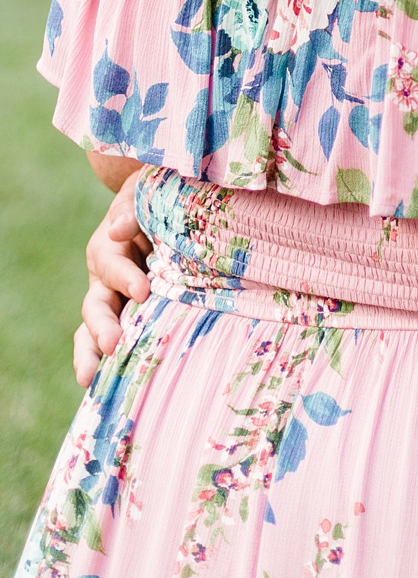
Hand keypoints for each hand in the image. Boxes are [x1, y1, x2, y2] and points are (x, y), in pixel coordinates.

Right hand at [73, 178, 149, 387]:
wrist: (165, 204)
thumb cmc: (159, 198)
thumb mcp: (146, 193)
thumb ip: (134, 209)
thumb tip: (119, 229)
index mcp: (110, 247)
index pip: (113, 264)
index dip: (125, 277)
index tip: (143, 291)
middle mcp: (106, 279)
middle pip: (96, 305)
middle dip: (102, 326)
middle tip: (113, 345)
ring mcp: (114, 300)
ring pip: (95, 329)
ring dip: (94, 352)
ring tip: (93, 379)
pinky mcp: (130, 314)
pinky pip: (114, 338)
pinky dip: (110, 359)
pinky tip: (113, 383)